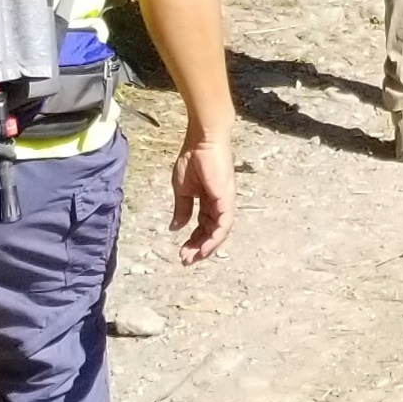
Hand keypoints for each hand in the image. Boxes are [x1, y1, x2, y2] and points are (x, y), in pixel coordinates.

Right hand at [171, 126, 234, 262]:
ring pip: (220, 231)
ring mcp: (225, 200)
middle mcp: (220, 203)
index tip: (182, 253)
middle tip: (186, 261)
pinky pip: (225, 222)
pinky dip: (216, 237)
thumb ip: (182, 208)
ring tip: (193, 258)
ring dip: (207, 247)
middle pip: (212, 231)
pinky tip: (205, 248)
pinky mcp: (227, 197)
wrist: (202, 140)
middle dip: (199, 248)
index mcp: (209, 200)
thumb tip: (176, 228)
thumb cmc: (193, 159)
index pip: (204, 226)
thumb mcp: (182, 189)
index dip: (194, 240)